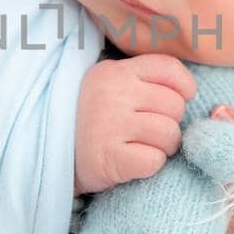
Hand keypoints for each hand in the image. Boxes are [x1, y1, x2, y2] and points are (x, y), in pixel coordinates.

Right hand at [73, 55, 197, 195]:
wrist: (44, 150)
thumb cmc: (87, 118)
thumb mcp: (108, 84)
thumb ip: (142, 80)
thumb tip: (189, 90)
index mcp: (117, 72)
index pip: (170, 69)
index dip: (184, 87)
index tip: (180, 99)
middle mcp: (115, 94)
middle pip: (175, 106)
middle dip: (170, 122)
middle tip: (149, 131)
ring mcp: (111, 125)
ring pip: (170, 135)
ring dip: (163, 147)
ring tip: (142, 146)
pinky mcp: (109, 157)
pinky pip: (154, 160)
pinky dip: (150, 165)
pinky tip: (133, 161)